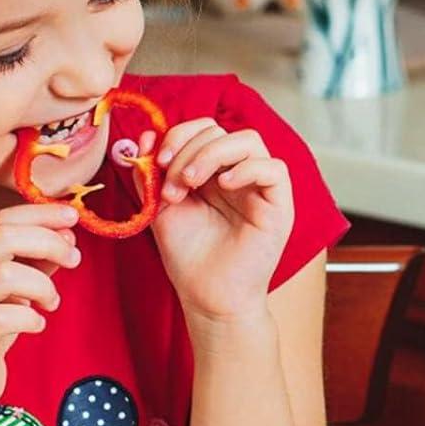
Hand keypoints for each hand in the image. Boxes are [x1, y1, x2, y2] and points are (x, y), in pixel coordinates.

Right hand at [0, 203, 80, 406]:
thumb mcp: (15, 290)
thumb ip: (36, 261)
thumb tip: (66, 236)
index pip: (1, 218)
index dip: (40, 213)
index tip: (72, 216)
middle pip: (3, 237)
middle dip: (48, 242)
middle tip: (74, 259)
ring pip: (4, 274)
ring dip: (42, 285)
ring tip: (52, 302)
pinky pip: (5, 315)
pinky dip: (31, 317)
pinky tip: (37, 324)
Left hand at [133, 120, 292, 321]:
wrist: (207, 296)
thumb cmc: (189, 257)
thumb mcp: (159, 207)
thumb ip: (151, 173)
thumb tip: (145, 136)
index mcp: (212, 172)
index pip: (202, 129)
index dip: (178, 135)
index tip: (157, 161)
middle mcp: (237, 174)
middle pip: (221, 130)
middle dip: (188, 150)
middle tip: (172, 185)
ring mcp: (260, 188)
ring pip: (249, 140)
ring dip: (211, 154)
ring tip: (190, 184)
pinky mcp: (280, 206)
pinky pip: (275, 169)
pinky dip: (246, 169)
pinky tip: (223, 186)